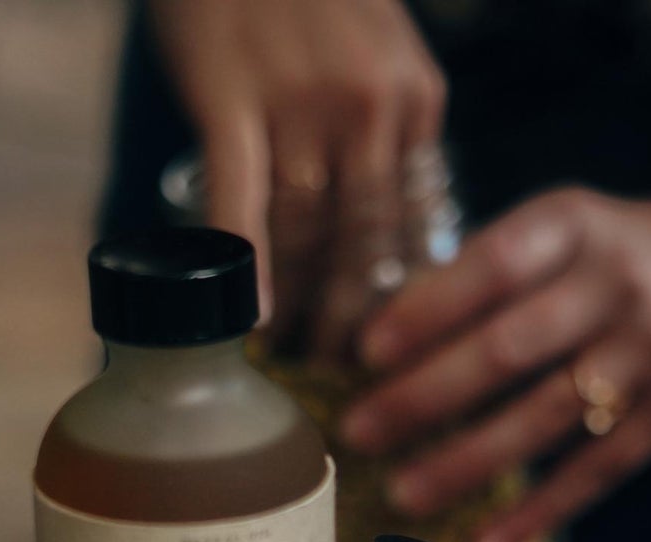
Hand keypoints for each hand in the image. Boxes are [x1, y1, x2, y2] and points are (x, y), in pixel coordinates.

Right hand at [149, 0, 445, 350]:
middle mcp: (372, 108)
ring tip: (290, 362)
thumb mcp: (380, 48)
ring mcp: (302, 103)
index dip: (400, 301)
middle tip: (343, 383)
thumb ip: (390, 126)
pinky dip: (248, 263)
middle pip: (366, 244)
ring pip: (309, 233)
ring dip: (298, 309)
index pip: (413, 225)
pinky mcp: (233, 97)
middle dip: (355, 324)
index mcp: (417, 101)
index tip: (392, 354)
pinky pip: (245, 196)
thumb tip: (383, 217)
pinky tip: (246, 323)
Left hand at [342, 90, 650, 541]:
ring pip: (548, 418)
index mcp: (576, 226)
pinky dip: (538, 512)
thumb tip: (391, 336)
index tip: (367, 350)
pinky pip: (596, 471)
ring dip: (470, 460)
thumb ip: (499, 271)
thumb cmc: (632, 253)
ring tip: (403, 494)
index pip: (493, 265)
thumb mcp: (575, 230)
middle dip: (429, 393)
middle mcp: (616, 286)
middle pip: (512, 347)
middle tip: (358, 431)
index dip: (430, 308)